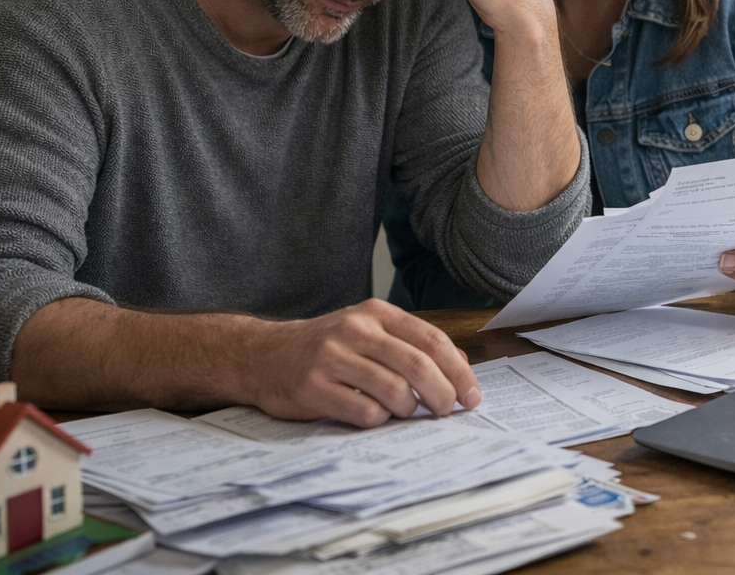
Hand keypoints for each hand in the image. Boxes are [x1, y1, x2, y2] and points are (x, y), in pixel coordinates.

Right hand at [246, 299, 479, 426]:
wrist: (263, 355)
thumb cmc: (325, 347)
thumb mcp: (367, 331)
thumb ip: (409, 344)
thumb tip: (459, 368)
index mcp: (375, 313)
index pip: (431, 340)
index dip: (458, 371)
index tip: (472, 395)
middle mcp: (355, 330)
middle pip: (418, 366)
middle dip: (442, 395)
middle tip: (447, 412)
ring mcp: (332, 358)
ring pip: (395, 391)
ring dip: (408, 410)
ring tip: (402, 411)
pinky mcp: (314, 387)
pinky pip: (365, 413)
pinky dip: (378, 420)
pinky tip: (371, 415)